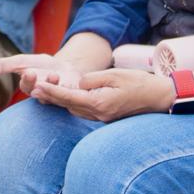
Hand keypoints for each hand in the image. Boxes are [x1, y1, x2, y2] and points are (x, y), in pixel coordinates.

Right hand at [0, 52, 84, 93]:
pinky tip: (71, 81)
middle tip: (36, 75)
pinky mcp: (73, 95)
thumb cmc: (42, 67)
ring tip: (54, 75)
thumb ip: (2, 66)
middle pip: (40, 92)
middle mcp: (45, 94)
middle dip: (38, 84)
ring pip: (56, 94)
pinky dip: (70, 88)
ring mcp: (59, 95)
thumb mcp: (22, 62)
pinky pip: (72, 94)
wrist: (68, 69)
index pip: (27, 86)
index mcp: (31, 87)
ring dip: (54, 85)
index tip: (28, 71)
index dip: (28, 80)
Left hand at [33, 68, 174, 121]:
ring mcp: (102, 118)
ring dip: (62, 101)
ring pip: (75, 109)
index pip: (69, 97)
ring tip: (46, 91)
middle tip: (34, 87)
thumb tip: (78, 83)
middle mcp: (98, 114)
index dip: (52, 91)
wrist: (158, 98)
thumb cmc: (139, 83)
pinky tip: (67, 97)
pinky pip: (84, 110)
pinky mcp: (106, 117)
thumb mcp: (114, 75)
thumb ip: (92, 79)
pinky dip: (74, 103)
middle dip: (52, 97)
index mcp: (99, 103)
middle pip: (69, 106)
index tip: (38, 86)